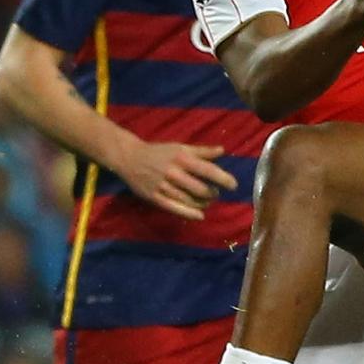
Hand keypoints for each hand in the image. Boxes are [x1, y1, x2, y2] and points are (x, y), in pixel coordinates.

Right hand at [109, 139, 236, 221]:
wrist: (129, 158)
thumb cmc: (158, 152)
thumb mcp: (179, 147)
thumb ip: (201, 151)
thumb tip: (222, 151)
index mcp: (182, 158)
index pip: (208, 170)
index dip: (223, 179)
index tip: (233, 185)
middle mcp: (174, 173)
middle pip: (201, 189)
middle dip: (212, 194)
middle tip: (215, 194)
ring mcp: (164, 187)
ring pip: (190, 200)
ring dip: (203, 203)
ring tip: (207, 201)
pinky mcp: (155, 197)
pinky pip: (175, 208)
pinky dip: (189, 213)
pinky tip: (199, 215)